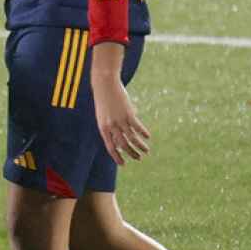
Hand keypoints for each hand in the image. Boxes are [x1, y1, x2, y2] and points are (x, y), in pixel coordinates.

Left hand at [91, 47, 149, 163]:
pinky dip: (143, 133)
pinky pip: (137, 127)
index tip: (123, 164)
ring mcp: (120, 120)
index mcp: (103, 128)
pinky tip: (148, 137)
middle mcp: (111, 126)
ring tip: (146, 151)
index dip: (117, 156)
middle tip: (139, 158)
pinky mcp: (129, 114)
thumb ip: (113, 125)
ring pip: (131, 138)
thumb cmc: (104, 100)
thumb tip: (125, 133)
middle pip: (123, 145)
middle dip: (131, 153)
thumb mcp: (105, 115)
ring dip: (140, 146)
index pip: (110, 147)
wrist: (105, 85)